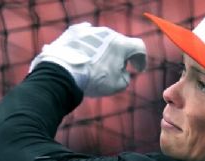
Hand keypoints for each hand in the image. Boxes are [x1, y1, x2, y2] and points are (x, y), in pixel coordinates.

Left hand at [30, 22, 146, 96]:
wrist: (63, 72)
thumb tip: (122, 71)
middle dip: (121, 55)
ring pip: (102, 40)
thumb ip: (126, 77)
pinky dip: (89, 45)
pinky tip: (86, 54)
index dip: (141, 59)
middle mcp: (107, 33)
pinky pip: (86, 37)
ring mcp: (90, 30)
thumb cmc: (93, 79)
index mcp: (121, 44)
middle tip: (117, 69)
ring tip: (97, 64)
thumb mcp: (118, 85)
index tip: (138, 69)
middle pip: (120, 43)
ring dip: (104, 50)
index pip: (139, 47)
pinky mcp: (74, 32)